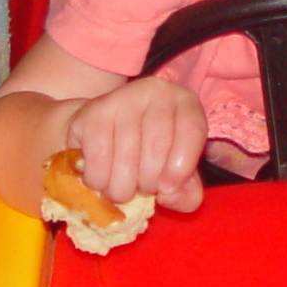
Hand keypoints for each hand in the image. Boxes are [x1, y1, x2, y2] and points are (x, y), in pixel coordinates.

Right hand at [68, 76, 206, 211]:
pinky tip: (101, 179)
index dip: (182, 167)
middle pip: (157, 148)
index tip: (167, 190)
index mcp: (184, 103)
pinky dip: (99, 180)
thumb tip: (174, 195)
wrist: (100, 132)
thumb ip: (186, 191)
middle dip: (147, 184)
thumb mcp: (175, 170)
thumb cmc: (146, 154)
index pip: (192, 131)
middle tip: (140, 189)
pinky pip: (99, 159)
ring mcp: (122, 98)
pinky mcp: (94, 112)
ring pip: (127, 157)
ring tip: (120, 188)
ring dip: (122, 188)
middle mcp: (155, 92)